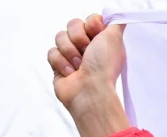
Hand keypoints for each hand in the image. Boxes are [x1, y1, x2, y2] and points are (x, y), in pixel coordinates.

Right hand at [47, 14, 129, 136]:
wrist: (90, 91)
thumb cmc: (103, 67)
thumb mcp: (115, 39)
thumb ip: (115, 23)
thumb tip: (114, 16)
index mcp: (103, 41)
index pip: (89, 20)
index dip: (91, 25)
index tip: (96, 34)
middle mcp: (89, 47)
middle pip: (72, 25)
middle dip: (78, 37)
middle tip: (87, 51)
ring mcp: (73, 56)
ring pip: (60, 37)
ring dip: (70, 51)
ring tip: (79, 65)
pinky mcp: (59, 65)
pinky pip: (52, 51)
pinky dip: (61, 62)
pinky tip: (70, 73)